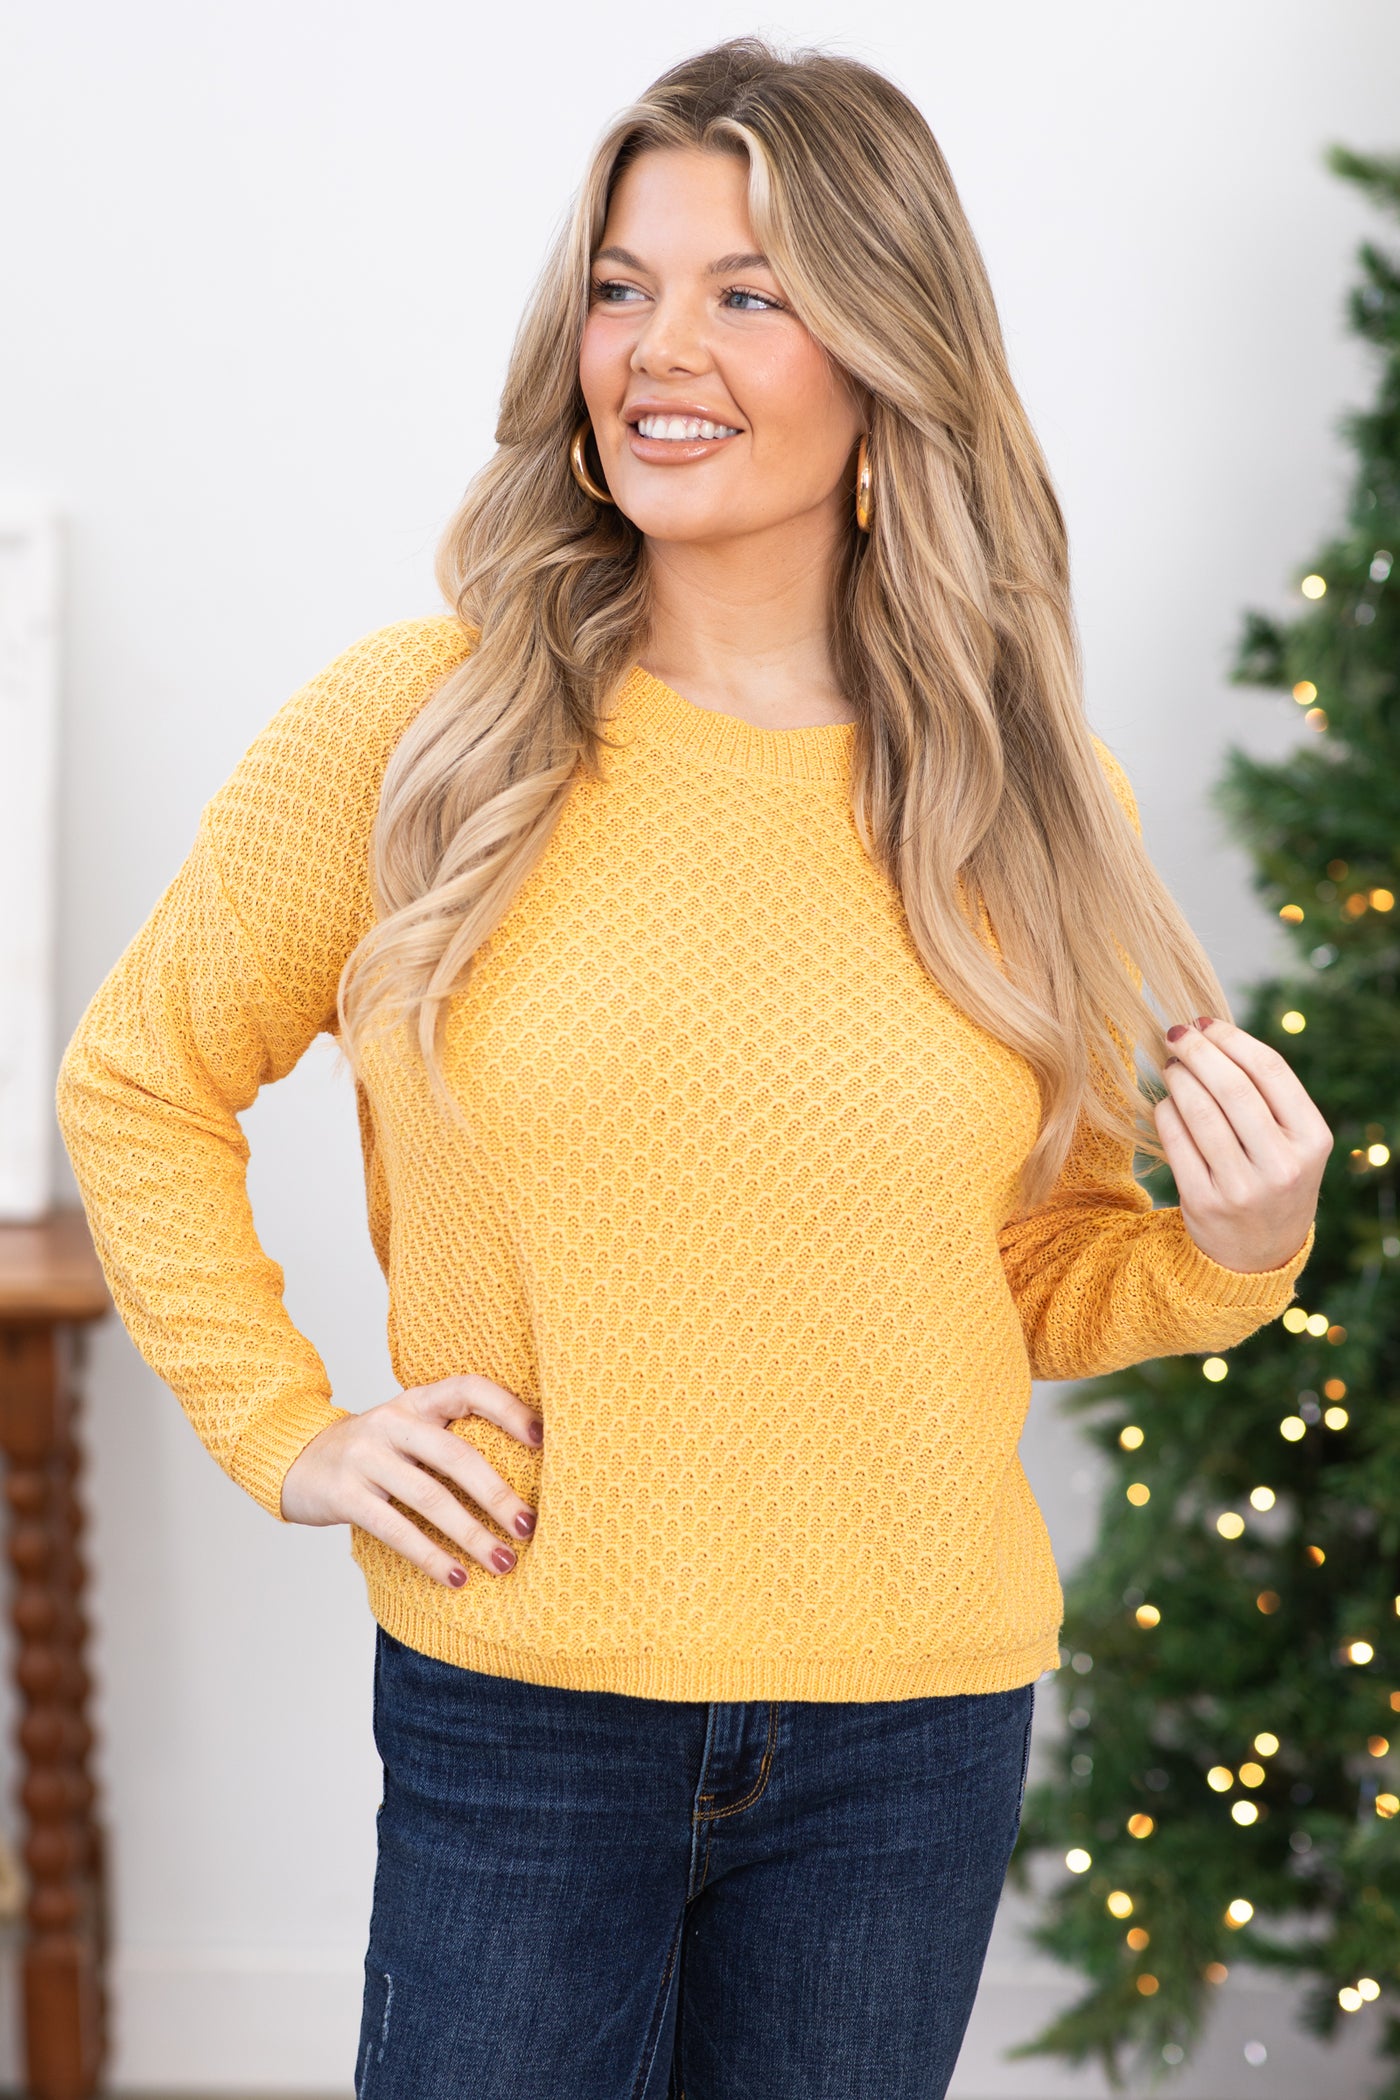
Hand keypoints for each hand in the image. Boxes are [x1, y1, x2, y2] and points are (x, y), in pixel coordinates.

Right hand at [280, 1373, 543, 1588]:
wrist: (294, 1460)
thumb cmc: (370, 1452)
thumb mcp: (406, 1430)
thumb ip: (447, 1440)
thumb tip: (524, 1479)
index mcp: (415, 1400)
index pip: (469, 1389)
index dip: (508, 1409)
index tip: (544, 1439)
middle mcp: (391, 1421)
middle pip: (456, 1455)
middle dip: (498, 1495)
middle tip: (529, 1527)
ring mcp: (365, 1457)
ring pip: (430, 1497)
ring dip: (471, 1534)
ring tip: (503, 1562)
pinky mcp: (345, 1494)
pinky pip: (396, 1528)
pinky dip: (430, 1556)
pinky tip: (456, 1577)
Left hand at [1152, 1015, 1331, 1273]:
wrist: (1260, 1253)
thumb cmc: (1272, 1176)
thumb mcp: (1292, 1142)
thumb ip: (1266, 1095)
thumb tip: (1210, 1033)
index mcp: (1312, 1140)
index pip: (1270, 1071)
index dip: (1232, 1039)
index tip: (1205, 1022)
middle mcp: (1282, 1164)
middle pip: (1232, 1087)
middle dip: (1198, 1051)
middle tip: (1176, 1033)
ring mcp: (1243, 1187)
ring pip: (1200, 1112)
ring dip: (1178, 1078)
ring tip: (1171, 1066)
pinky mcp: (1204, 1203)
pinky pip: (1176, 1141)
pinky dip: (1165, 1112)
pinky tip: (1165, 1101)